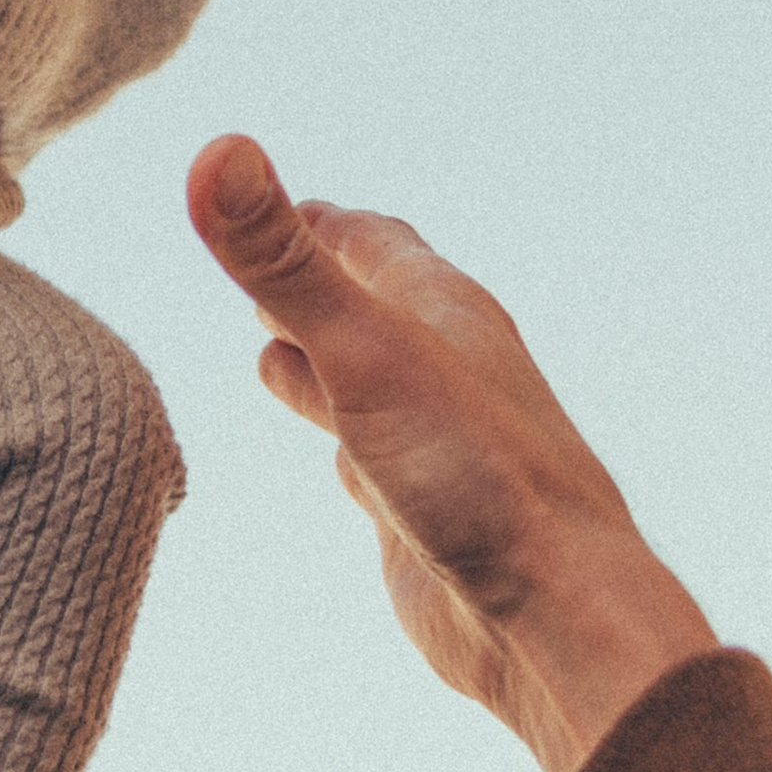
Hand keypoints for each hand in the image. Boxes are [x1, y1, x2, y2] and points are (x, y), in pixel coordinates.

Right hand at [184, 134, 715, 771]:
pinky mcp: (428, 514)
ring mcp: (438, 445)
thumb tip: (214, 153)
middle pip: (371, 305)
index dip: (310, 219)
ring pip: (371, 382)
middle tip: (254, 268)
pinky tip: (339, 455)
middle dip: (312, 283)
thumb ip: (282, 263)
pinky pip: (377, 458)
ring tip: (273, 351)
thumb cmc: (475, 477)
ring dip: (322, 361)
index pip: (371, 240)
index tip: (254, 196)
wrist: (557, 618)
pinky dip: (344, 438)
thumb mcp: (360, 352)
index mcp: (443, 312)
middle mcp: (446, 369)